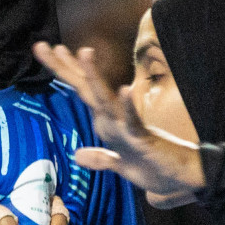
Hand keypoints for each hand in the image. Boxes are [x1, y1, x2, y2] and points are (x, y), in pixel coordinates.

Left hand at [33, 42, 204, 208]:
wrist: (185, 179)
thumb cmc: (155, 169)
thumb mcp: (120, 166)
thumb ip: (100, 159)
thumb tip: (78, 154)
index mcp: (107, 122)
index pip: (82, 90)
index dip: (63, 71)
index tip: (46, 49)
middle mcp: (114, 118)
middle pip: (85, 87)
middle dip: (63, 67)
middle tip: (39, 45)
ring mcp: (128, 125)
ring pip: (105, 98)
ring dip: (95, 76)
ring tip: (83, 52)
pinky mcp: (144, 138)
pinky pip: (134, 121)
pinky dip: (128, 106)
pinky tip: (124, 90)